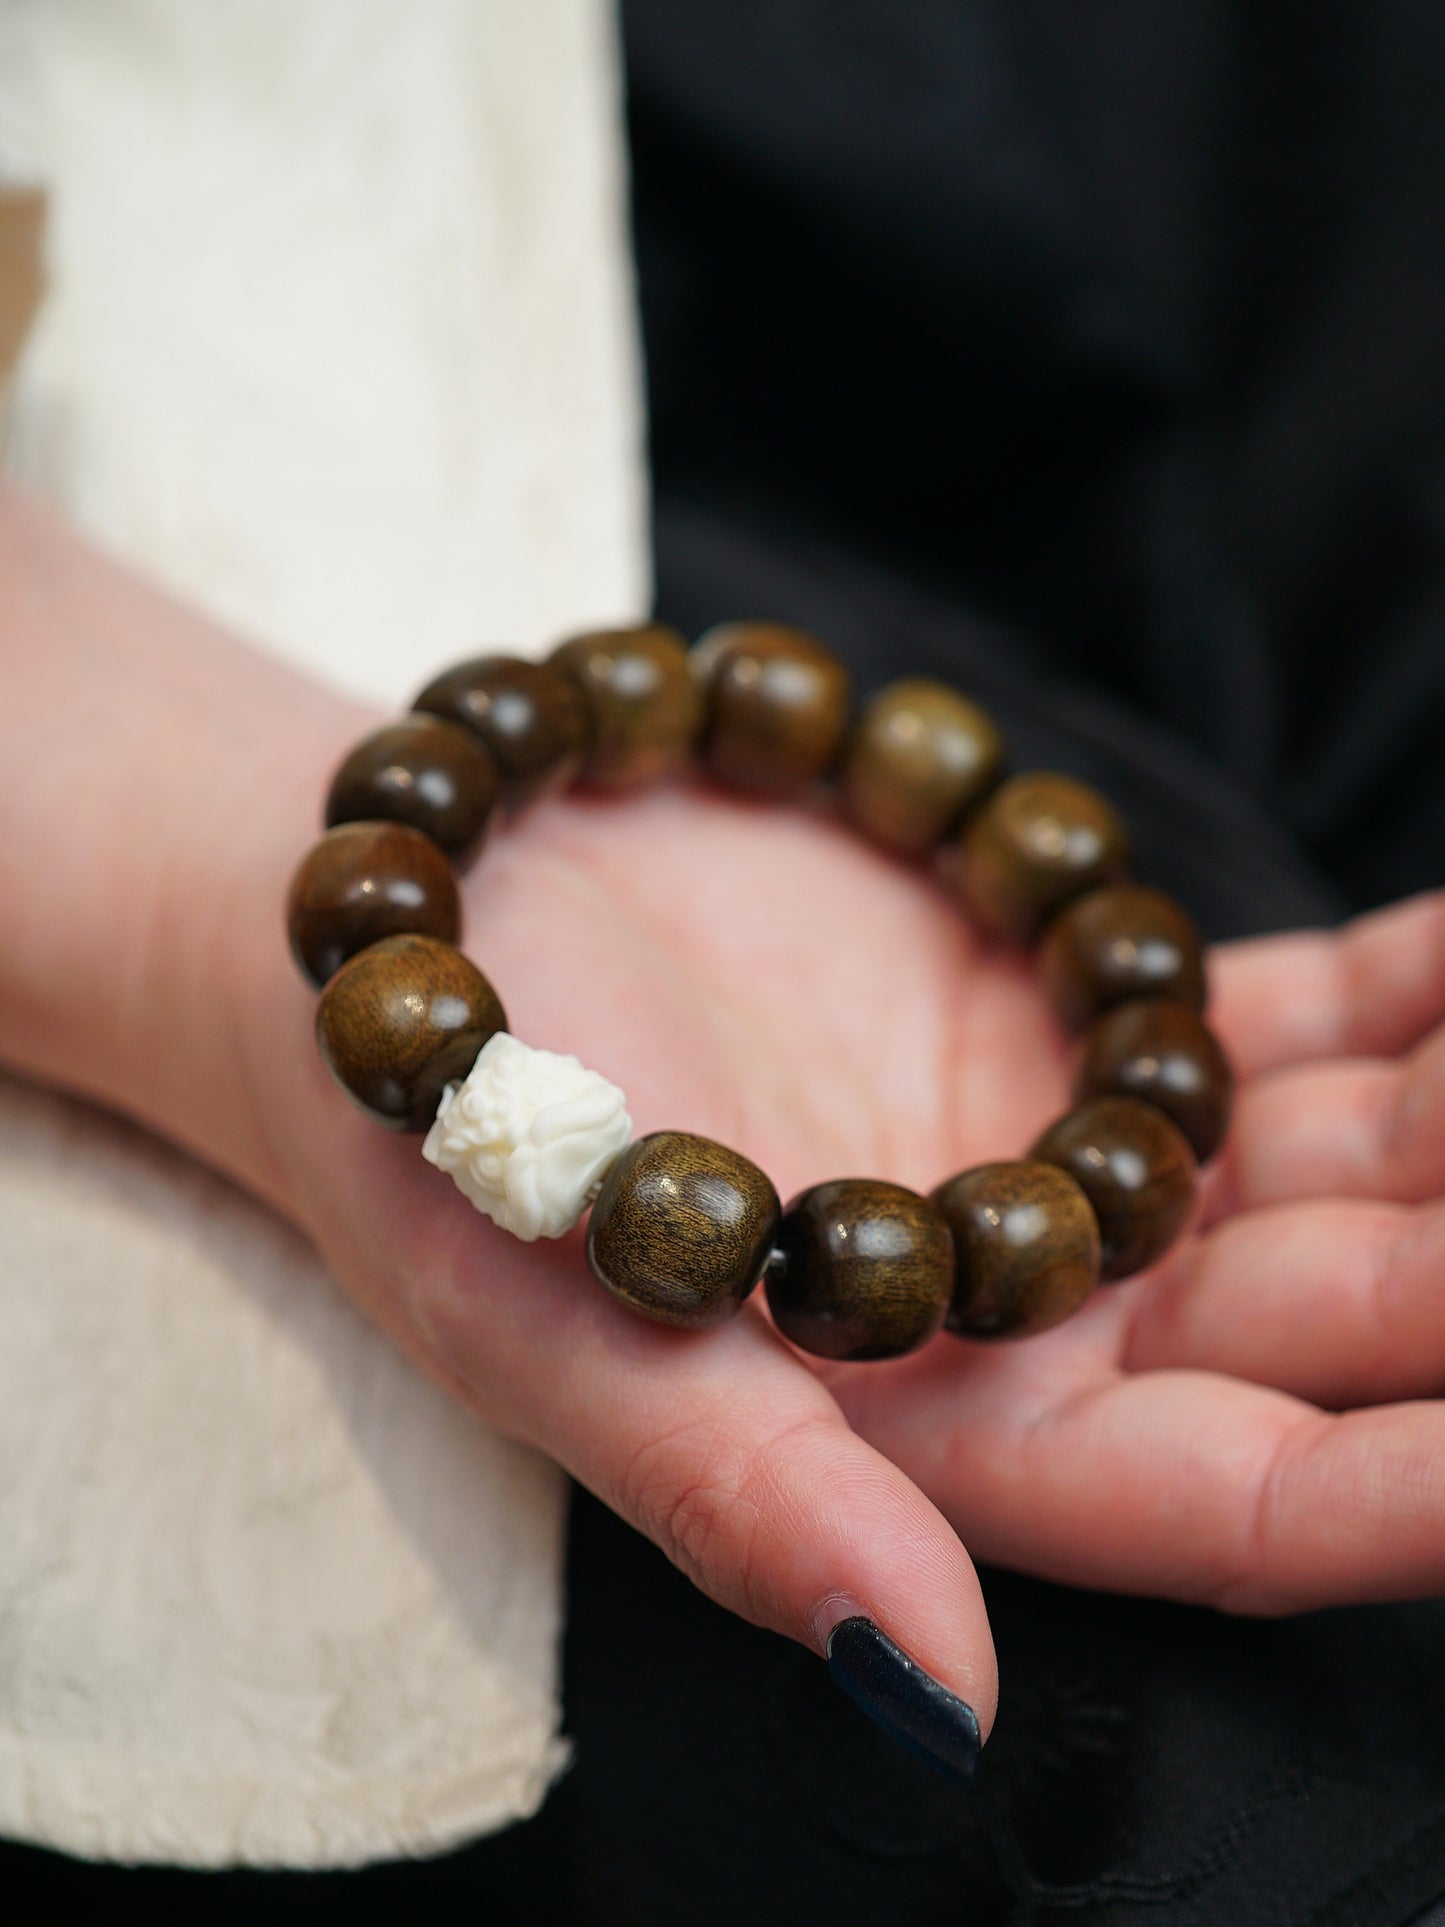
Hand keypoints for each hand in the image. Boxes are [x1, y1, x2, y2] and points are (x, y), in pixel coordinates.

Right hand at [238, 773, 1444, 1748]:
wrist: (422, 916)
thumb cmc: (450, 1151)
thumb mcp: (566, 1330)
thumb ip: (747, 1498)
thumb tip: (928, 1699)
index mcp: (933, 1437)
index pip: (1211, 1492)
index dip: (1392, 1487)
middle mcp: (1029, 1315)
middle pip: (1313, 1318)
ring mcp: (1057, 1151)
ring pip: (1328, 1162)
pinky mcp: (1056, 1007)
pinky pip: (1272, 1013)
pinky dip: (1397, 990)